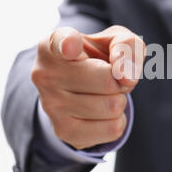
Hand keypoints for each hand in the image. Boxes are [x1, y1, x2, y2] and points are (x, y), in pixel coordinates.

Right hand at [31, 25, 144, 149]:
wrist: (85, 88)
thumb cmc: (100, 57)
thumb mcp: (117, 40)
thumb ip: (126, 46)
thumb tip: (125, 76)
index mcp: (52, 45)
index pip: (60, 42)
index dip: (69, 43)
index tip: (72, 45)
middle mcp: (45, 75)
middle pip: (107, 81)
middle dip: (120, 80)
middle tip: (111, 77)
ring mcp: (51, 106)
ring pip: (112, 106)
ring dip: (119, 100)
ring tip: (104, 93)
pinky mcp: (64, 131)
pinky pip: (113, 129)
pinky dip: (118, 120)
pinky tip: (102, 112)